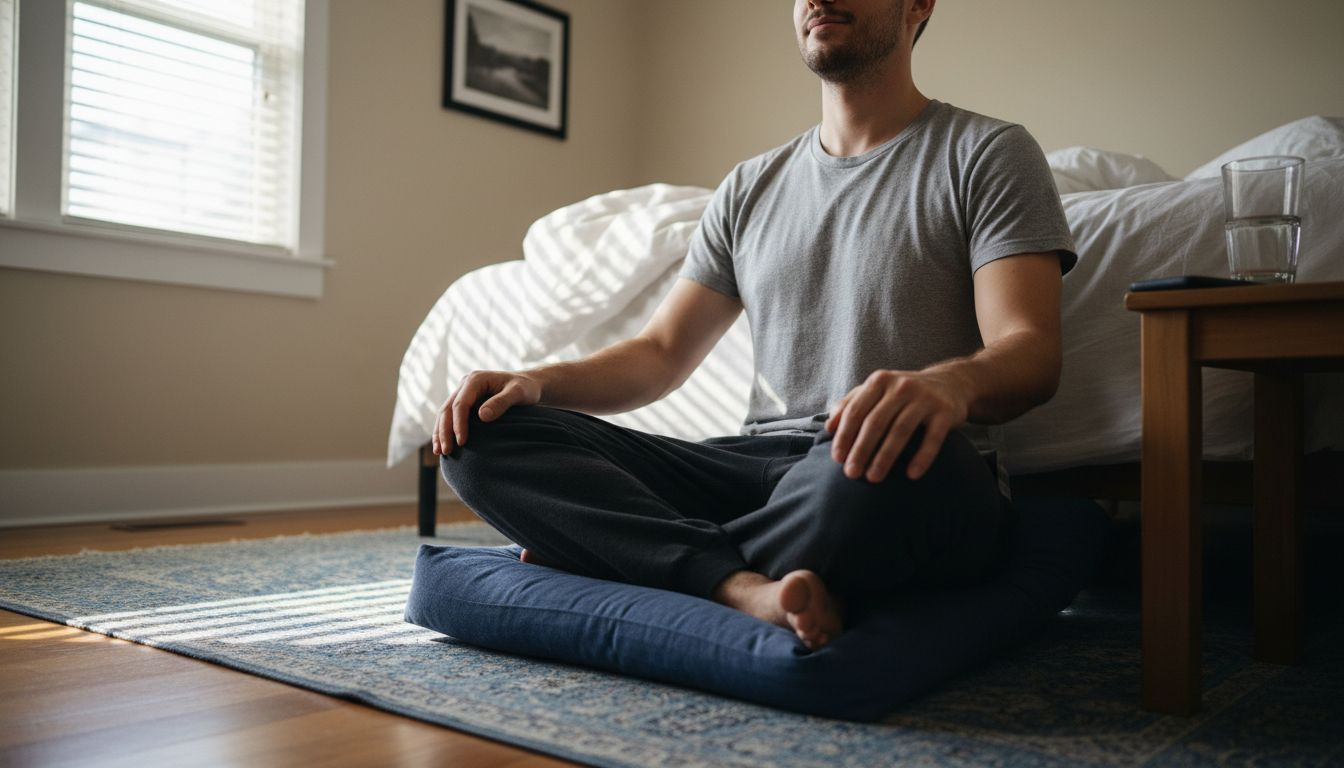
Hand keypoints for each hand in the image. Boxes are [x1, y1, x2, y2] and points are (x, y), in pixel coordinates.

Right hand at [432, 370, 541, 455]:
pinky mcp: (465, 402)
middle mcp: (465, 384)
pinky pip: (450, 416)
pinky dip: (444, 430)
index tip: (462, 442)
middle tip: (446, 451)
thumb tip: (482, 416)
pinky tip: (443, 445)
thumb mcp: (518, 393)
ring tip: (440, 452)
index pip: (461, 404)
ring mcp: (463, 392)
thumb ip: (501, 402)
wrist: (528, 384)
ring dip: (440, 432)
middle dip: (445, 431)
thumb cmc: (525, 388)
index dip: (459, 424)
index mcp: (476, 380)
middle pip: (447, 408)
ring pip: (444, 413)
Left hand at [822, 369, 970, 482]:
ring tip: (874, 478)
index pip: (856, 410)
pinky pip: (933, 438)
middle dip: (861, 450)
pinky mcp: (946, 412)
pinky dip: (922, 457)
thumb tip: (829, 427)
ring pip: (900, 430)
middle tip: (851, 474)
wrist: (950, 383)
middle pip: (876, 422)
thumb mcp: (877, 390)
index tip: (837, 459)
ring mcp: (925, 398)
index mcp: (880, 381)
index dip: (845, 435)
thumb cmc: (903, 393)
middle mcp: (901, 386)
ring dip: (885, 457)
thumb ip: (851, 404)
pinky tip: (911, 475)